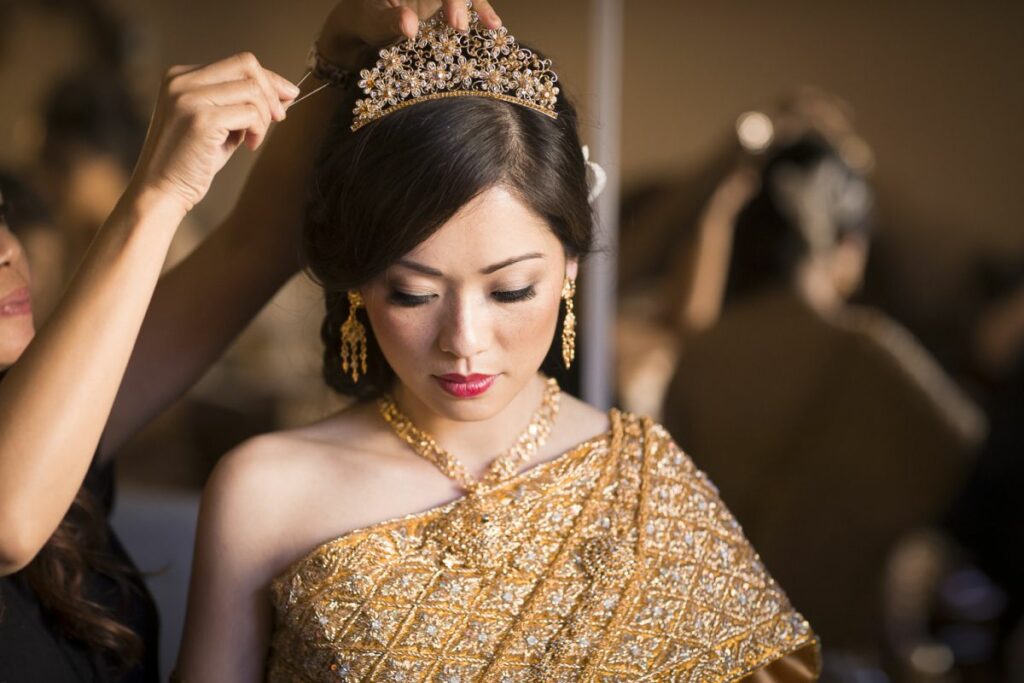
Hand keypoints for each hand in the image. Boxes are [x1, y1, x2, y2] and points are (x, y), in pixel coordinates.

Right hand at [127, 53, 299, 214]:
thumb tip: (284, 93)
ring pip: (252, 90)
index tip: (287, 96)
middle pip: (247, 65)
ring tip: (253, 140)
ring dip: (264, 118)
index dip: (268, 79)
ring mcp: (189, 97)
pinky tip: (248, 146)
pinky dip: (258, 130)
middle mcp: (181, 80)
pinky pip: (250, 113)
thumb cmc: (191, 162)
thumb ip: (242, 105)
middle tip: (279, 118)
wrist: (161, 190)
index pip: (237, 63)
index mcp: (181, 76)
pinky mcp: (201, 119)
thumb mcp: (218, 124)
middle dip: (272, 91)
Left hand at [318, 0, 502, 68]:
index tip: (455, 22)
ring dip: (479, 6)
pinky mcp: (446, 2)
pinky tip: (492, 26)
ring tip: (492, 26)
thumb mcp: (372, 23)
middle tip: (461, 27)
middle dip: (461, 1)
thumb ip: (390, 21)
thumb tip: (410, 26)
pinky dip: (480, 11)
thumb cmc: (366, 22)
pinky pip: (468, 3)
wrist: (365, 27)